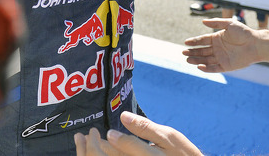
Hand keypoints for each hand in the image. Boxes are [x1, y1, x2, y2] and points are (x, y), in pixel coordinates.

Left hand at [75, 113, 202, 155]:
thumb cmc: (181, 153)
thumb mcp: (168, 137)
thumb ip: (145, 128)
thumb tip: (124, 116)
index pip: (127, 148)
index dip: (113, 140)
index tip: (105, 132)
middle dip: (98, 148)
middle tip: (87, 136)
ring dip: (101, 152)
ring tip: (89, 143)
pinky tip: (106, 150)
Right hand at [183, 18, 260, 72]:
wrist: (256, 44)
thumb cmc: (244, 32)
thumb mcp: (229, 24)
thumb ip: (216, 22)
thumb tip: (203, 22)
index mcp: (217, 38)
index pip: (203, 41)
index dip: (194, 42)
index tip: (186, 42)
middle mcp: (218, 49)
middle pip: (202, 51)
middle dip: (193, 52)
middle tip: (184, 53)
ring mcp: (221, 57)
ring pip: (206, 60)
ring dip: (197, 60)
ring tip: (188, 60)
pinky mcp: (226, 66)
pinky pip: (214, 68)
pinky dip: (206, 68)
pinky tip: (199, 66)